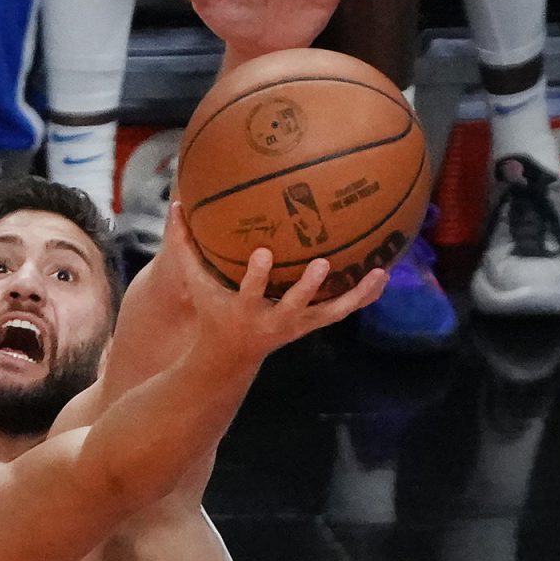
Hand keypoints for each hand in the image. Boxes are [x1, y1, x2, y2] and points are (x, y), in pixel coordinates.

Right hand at [163, 202, 387, 359]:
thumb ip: (185, 247)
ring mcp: (298, 324)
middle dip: (306, 288)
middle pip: (294, 305)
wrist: (230, 356)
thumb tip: (177, 204)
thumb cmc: (212, 311)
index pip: (250, 291)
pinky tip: (382, 275)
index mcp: (245, 308)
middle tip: (322, 263)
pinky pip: (342, 310)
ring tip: (379, 273)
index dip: (258, 275)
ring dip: (356, 295)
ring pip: (331, 312)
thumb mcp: (196, 284)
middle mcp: (275, 320)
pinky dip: (363, 295)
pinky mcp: (312, 324)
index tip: (263, 252)